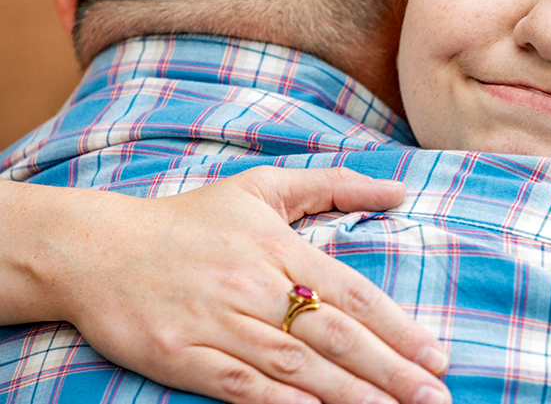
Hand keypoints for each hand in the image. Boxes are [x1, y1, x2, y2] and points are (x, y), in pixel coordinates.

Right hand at [33, 167, 450, 403]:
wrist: (94, 248)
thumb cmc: (189, 219)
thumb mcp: (262, 187)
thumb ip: (334, 185)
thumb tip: (399, 190)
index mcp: (281, 248)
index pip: (355, 294)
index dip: (399, 329)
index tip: (437, 357)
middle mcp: (256, 288)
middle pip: (336, 337)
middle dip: (391, 371)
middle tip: (433, 397)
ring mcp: (218, 325)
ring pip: (297, 367)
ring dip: (350, 395)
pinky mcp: (180, 356)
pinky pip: (240, 387)